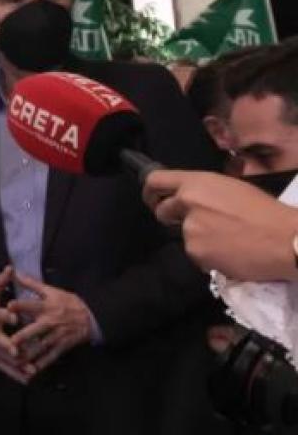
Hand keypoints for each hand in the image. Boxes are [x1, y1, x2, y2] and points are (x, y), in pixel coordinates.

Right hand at [0, 266, 34, 383]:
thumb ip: (1, 282)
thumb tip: (11, 267)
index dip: (7, 315)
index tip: (16, 317)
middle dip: (8, 347)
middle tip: (18, 353)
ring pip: (2, 356)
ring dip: (15, 365)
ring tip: (30, 371)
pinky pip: (2, 366)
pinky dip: (14, 373)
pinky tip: (27, 379)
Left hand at [8, 273, 92, 371]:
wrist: (92, 317)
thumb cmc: (69, 302)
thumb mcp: (53, 291)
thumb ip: (33, 284)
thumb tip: (16, 273)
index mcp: (47, 307)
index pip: (31, 305)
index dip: (20, 305)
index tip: (8, 306)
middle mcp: (50, 322)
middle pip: (35, 330)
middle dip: (23, 336)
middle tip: (10, 342)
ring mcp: (57, 335)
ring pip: (41, 346)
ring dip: (29, 354)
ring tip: (16, 360)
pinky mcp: (62, 346)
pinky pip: (51, 356)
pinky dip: (42, 364)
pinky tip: (32, 370)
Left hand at [143, 169, 297, 280]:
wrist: (285, 240)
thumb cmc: (266, 211)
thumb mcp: (232, 189)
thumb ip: (204, 193)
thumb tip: (190, 198)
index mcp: (197, 183)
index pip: (156, 180)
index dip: (150, 191)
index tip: (153, 199)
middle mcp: (187, 202)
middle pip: (162, 211)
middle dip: (172, 218)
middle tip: (197, 223)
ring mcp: (189, 229)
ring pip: (183, 234)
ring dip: (198, 238)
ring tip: (228, 239)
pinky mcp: (196, 252)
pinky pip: (196, 253)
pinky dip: (208, 254)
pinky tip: (230, 252)